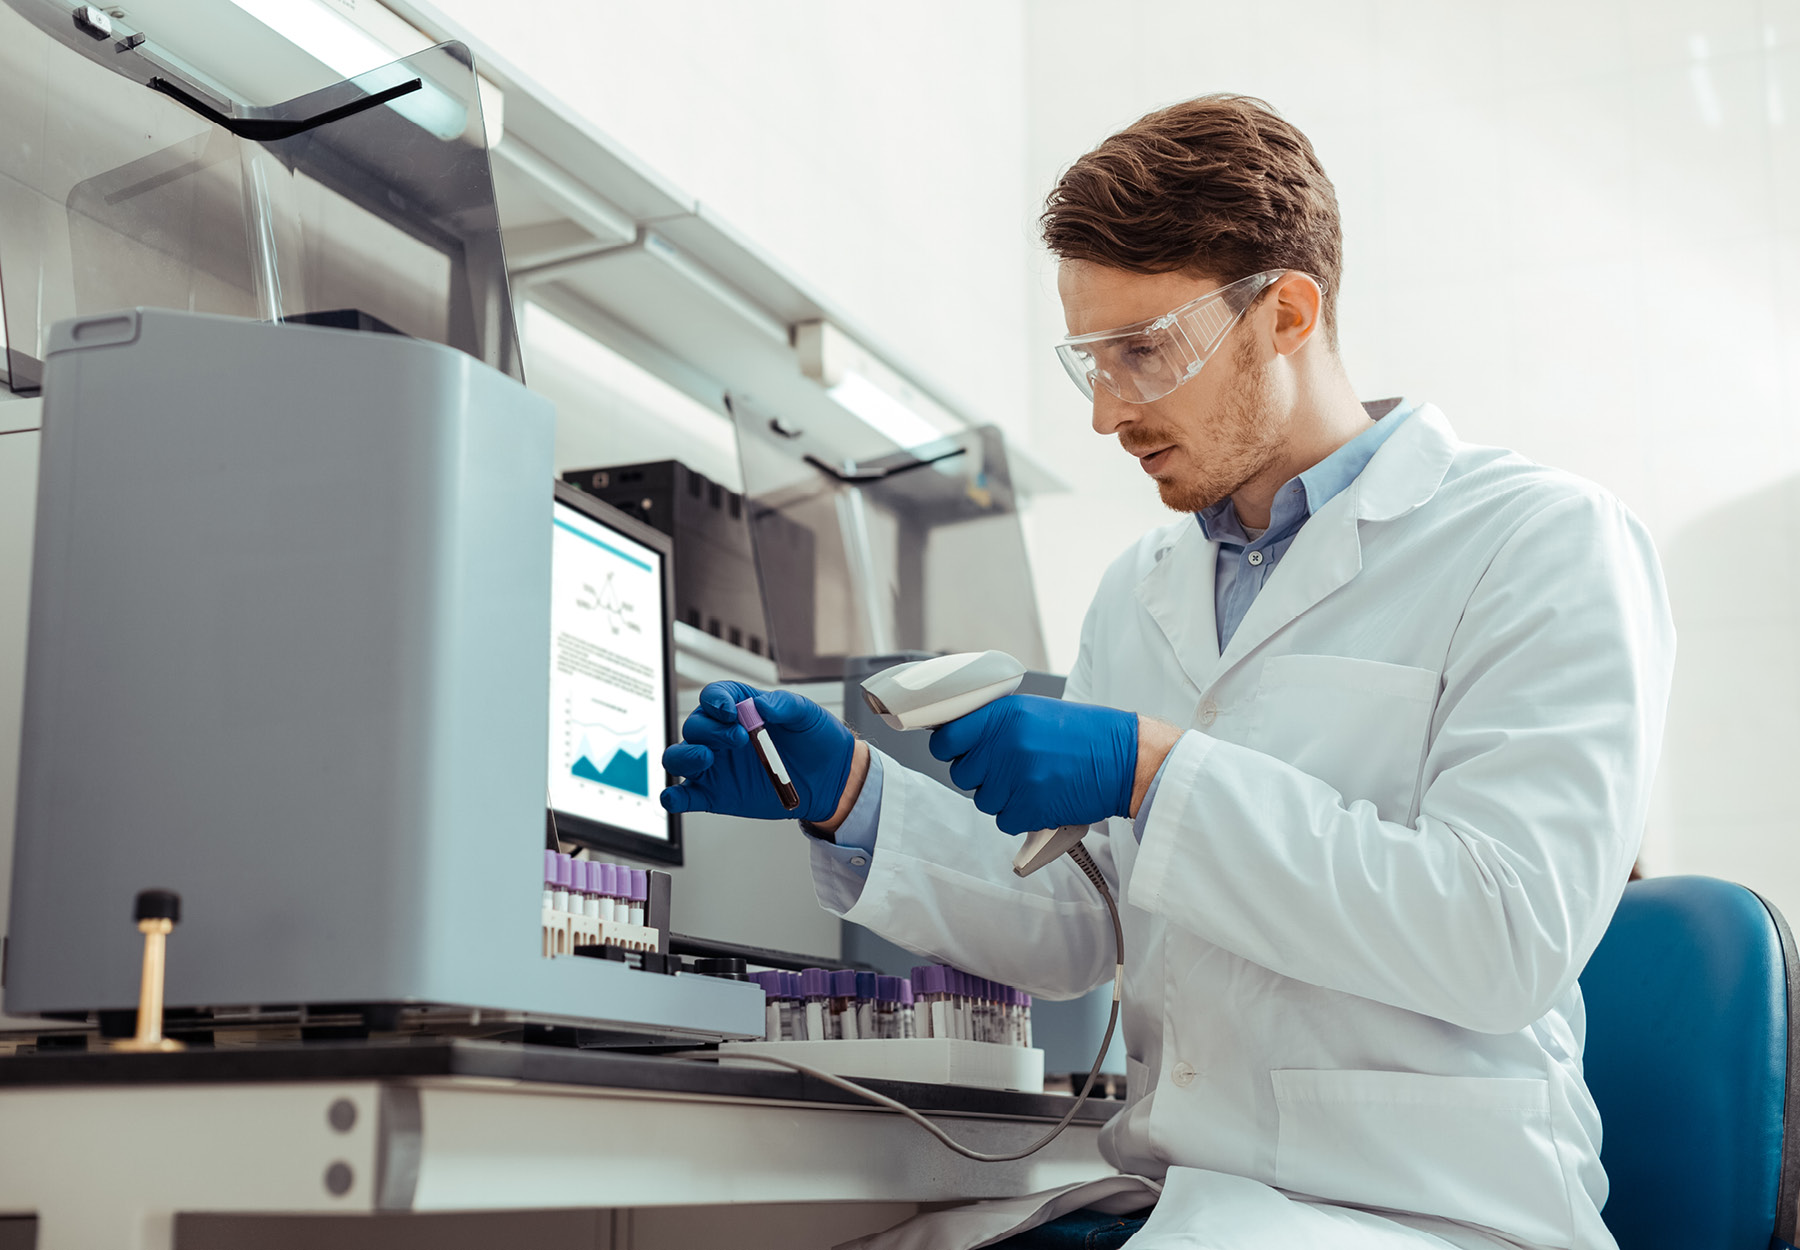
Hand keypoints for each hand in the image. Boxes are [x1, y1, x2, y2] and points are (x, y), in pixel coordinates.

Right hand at [661, 682, 856, 822]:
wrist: (829, 779)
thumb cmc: (815, 740)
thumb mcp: (807, 713)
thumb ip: (786, 704)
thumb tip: (762, 705)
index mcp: (739, 709)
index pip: (713, 697)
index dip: (716, 701)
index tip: (731, 711)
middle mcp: (720, 735)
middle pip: (694, 726)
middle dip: (710, 730)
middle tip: (739, 739)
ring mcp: (715, 766)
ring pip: (678, 757)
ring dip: (685, 755)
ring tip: (706, 758)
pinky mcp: (715, 794)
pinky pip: (685, 795)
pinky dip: (674, 797)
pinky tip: (676, 798)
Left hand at [928, 694, 1137, 834]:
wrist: (1125, 759)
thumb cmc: (1086, 736)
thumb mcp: (1035, 712)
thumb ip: (997, 724)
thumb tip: (962, 739)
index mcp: (1004, 714)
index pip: (946, 738)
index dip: (949, 748)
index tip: (957, 751)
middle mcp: (1006, 743)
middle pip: (962, 774)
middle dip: (981, 775)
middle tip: (1010, 769)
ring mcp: (1017, 777)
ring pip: (983, 800)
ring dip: (1003, 797)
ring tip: (1033, 782)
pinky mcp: (1029, 807)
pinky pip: (1004, 821)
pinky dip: (1020, 816)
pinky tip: (1042, 798)